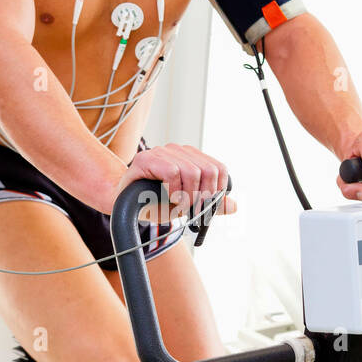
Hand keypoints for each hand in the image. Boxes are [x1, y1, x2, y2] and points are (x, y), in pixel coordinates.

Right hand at [106, 143, 237, 224]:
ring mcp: (161, 152)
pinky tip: (167, 198)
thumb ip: (210, 204)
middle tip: (191, 210)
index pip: (218, 168)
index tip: (206, 206)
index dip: (216, 190)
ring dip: (187, 196)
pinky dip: (173, 190)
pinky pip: (172, 171)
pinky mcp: (146, 159)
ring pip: (192, 171)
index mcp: (191, 157)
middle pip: (208, 170)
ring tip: (177, 206)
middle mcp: (178, 150)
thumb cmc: (157, 204)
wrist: (127, 208)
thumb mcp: (189, 205)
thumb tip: (234, 206)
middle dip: (203, 197)